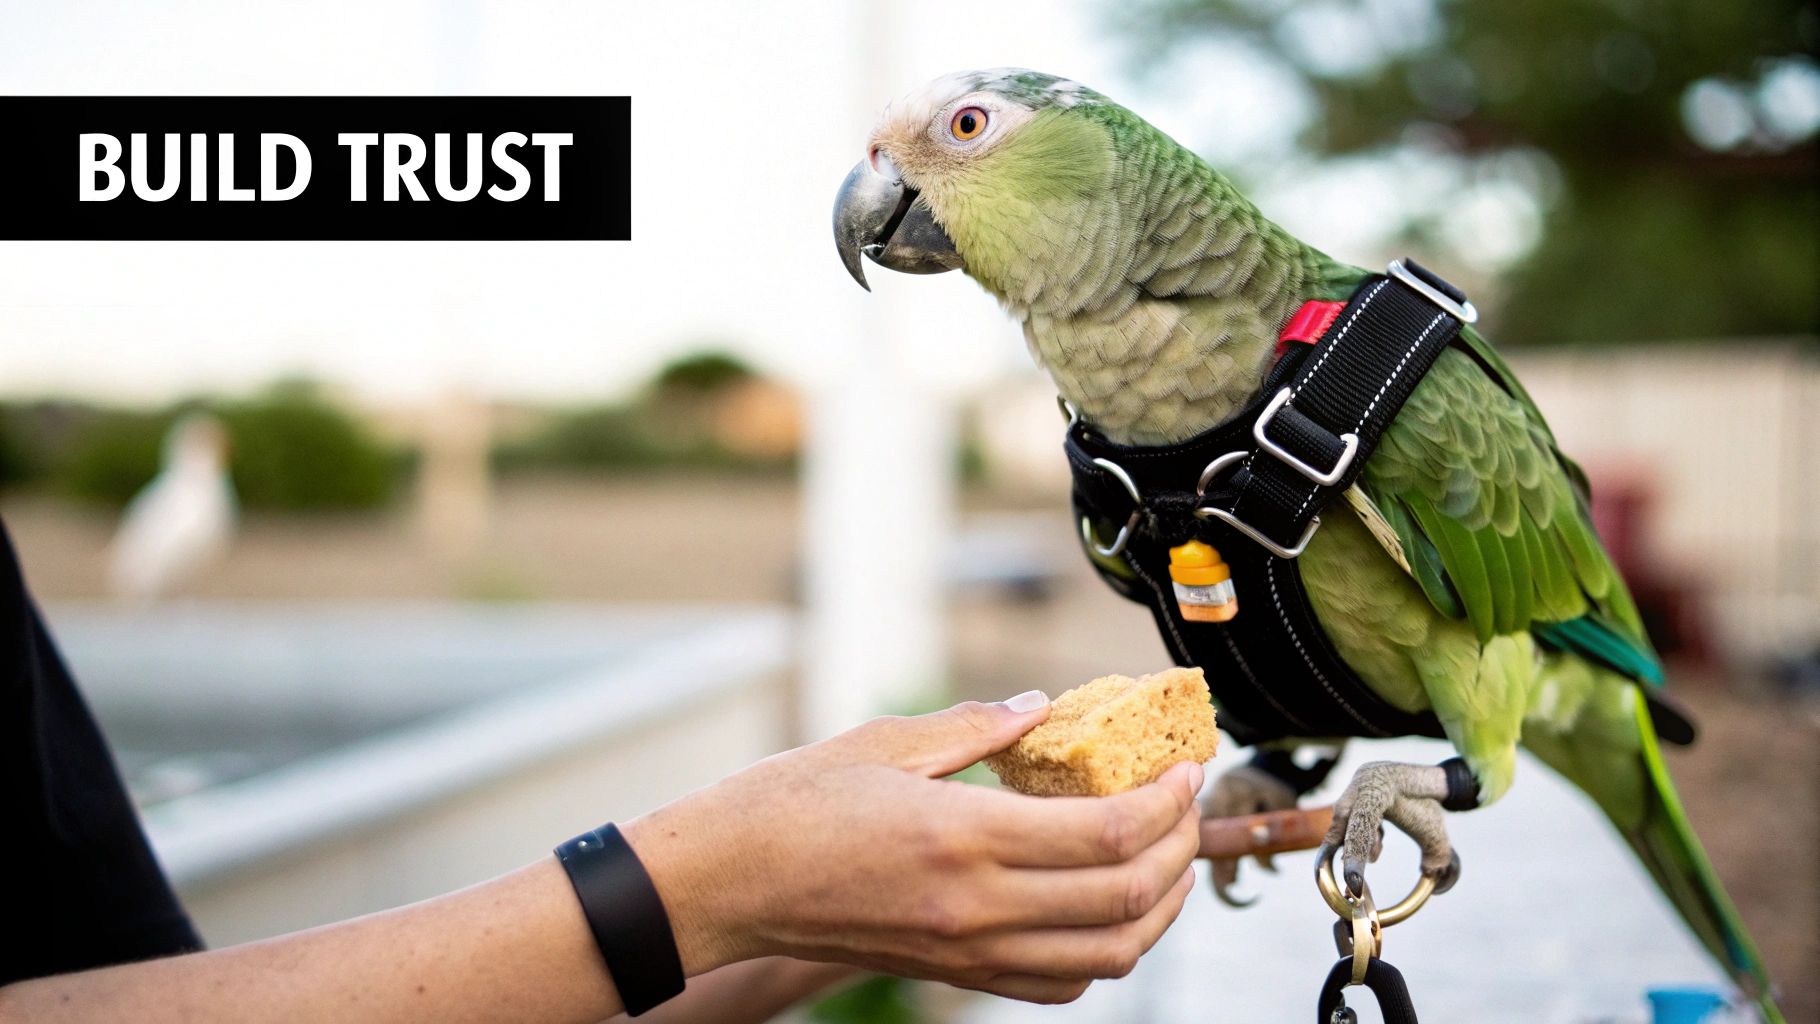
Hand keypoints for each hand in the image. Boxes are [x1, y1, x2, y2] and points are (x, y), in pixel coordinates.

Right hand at [622, 693, 1204, 1003]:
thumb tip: (1044, 708)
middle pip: (1125, 898)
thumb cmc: (790, 805)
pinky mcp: (954, 973)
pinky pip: (1058, 984)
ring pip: (1108, 954)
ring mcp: (968, 951)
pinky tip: (1105, 907)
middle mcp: (976, 907)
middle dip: (1179, 850)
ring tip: (1165, 858)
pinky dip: (1105, 951)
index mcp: (963, 835)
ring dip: (1157, 908)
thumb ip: (977, 727)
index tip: (1184, 767)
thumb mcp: (885, 743)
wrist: (725, 885)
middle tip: (1186, 805)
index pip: (1109, 833)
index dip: (1167, 802)